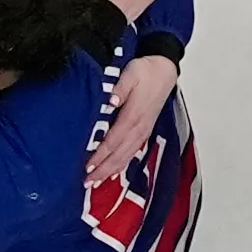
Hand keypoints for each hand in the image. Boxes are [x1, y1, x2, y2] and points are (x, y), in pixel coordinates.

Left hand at [85, 55, 178, 183]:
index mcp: (134, 115)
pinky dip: (121, 163)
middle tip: (86, 182)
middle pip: (119, 153)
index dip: (100, 155)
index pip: (114, 140)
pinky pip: (132, 151)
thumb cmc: (146, 70)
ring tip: (96, 182)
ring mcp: (143, 130)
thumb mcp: (131, 73)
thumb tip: (112, 101)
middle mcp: (140, 127)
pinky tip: (112, 172)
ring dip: (111, 170)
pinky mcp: (144, 130)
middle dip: (103, 169)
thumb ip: (120, 88)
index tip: (87, 166)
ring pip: (126, 155)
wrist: (165, 69)